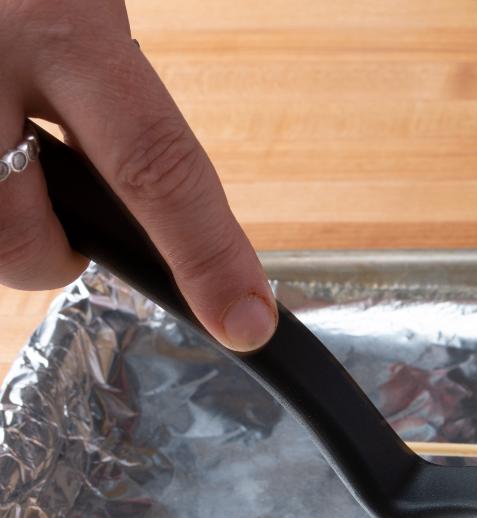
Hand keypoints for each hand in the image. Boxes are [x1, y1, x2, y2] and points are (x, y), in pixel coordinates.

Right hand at [0, 0, 273, 349]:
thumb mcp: (78, 1)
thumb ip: (111, 81)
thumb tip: (150, 193)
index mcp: (60, 23)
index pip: (151, 159)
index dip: (203, 251)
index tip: (246, 320)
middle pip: (15, 235)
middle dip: (43, 253)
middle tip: (61, 216)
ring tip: (5, 157)